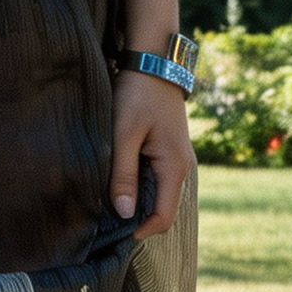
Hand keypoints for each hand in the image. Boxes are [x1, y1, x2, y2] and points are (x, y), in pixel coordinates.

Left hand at [109, 69, 194, 237]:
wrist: (154, 59)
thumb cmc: (138, 93)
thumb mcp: (125, 132)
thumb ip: (124, 173)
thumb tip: (124, 214)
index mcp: (174, 167)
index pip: (164, 217)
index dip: (142, 230)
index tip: (118, 232)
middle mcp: (182, 166)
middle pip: (163, 207)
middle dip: (139, 215)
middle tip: (109, 212)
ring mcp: (178, 157)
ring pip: (159, 192)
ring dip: (139, 198)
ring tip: (113, 192)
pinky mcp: (170, 148)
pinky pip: (158, 176)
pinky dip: (142, 182)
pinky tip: (122, 172)